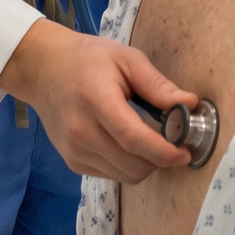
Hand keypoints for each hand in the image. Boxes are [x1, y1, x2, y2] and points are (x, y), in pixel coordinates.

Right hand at [0, 18, 195, 180]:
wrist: (44, 70)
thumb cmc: (89, 59)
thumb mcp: (127, 59)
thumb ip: (157, 85)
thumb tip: (190, 104)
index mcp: (97, 101)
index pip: (133, 138)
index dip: (163, 151)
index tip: (185, 152)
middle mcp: (81, 133)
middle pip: (133, 165)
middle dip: (161, 159)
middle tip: (175, 141)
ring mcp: (75, 152)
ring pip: (125, 176)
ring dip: (146, 164)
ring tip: (154, 139)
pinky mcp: (73, 163)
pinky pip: (111, 175)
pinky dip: (129, 165)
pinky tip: (131, 143)